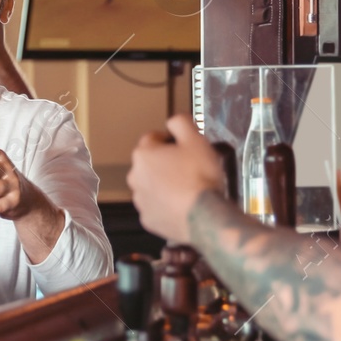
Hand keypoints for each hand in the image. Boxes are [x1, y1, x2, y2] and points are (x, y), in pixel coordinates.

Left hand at [127, 116, 225, 242]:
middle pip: (150, 163)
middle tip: (188, 167)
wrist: (205, 215)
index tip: (182, 146)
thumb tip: (174, 121)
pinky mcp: (148, 219)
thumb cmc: (200, 178)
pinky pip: (155, 206)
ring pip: (152, 185)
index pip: (153, 138)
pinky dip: (166, 204)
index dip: (170, 140)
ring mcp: (141, 200)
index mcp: (143, 155)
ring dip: (164, 184)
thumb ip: (181, 123)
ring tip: (186, 187)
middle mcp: (136, 177)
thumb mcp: (195, 139)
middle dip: (166, 163)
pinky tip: (182, 203)